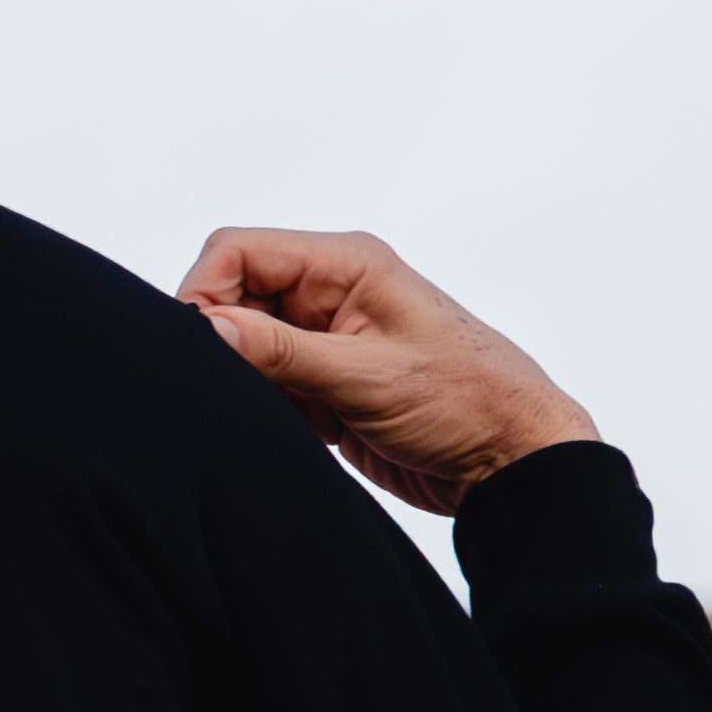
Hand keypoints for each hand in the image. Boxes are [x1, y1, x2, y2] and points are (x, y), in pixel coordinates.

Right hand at [177, 230, 598, 516]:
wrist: (510, 459)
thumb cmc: (464, 401)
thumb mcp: (363, 376)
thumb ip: (277, 351)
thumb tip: (202, 326)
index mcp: (346, 264)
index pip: (237, 252)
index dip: (203, 294)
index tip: (202, 349)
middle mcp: (331, 290)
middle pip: (233, 294)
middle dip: (221, 339)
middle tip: (239, 387)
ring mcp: (325, 335)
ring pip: (243, 340)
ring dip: (244, 376)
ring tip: (279, 410)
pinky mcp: (324, 379)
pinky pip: (265, 379)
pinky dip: (262, 402)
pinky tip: (292, 426)